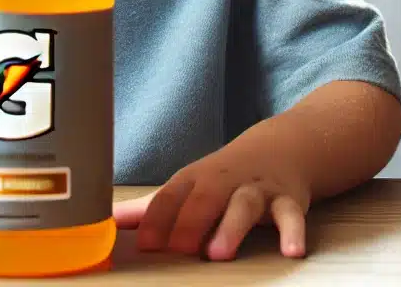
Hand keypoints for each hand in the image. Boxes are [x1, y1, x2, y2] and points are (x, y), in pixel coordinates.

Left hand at [113, 141, 310, 261]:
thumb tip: (108, 223)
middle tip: (181, 250)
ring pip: (244, 206)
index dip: (157, 219)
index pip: (171, 196)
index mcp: (196, 179)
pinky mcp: (287, 201)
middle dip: (192, 223)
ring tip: (220, 253)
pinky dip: (292, 233)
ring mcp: (257, 190)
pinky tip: (291, 251)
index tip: (145, 244)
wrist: (280, 147)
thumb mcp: (189, 186)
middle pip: (205, 198)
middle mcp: (225, 182)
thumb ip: (151, 208)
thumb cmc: (224, 176)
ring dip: (232, 227)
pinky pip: (291, 217)